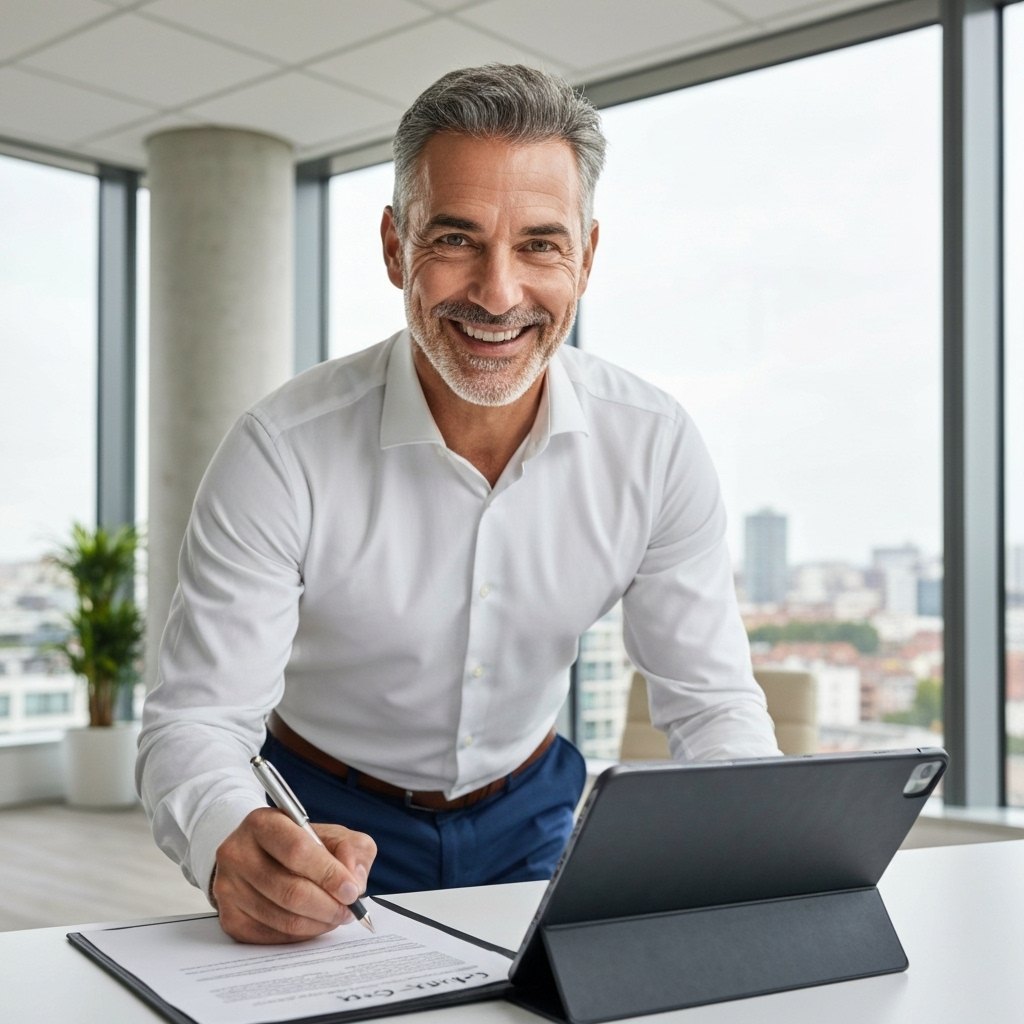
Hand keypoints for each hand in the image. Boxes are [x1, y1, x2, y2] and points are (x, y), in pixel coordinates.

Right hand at [212, 807, 376, 943]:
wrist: (258, 855)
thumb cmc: (299, 844)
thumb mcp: (330, 834)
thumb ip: (351, 849)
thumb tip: (354, 881)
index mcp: (264, 823)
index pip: (297, 851)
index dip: (329, 874)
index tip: (351, 890)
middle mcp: (239, 853)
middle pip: (290, 890)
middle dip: (328, 905)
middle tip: (349, 910)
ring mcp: (229, 887)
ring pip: (283, 918)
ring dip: (318, 923)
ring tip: (335, 916)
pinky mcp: (229, 917)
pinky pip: (271, 936)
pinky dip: (300, 935)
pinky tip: (313, 923)